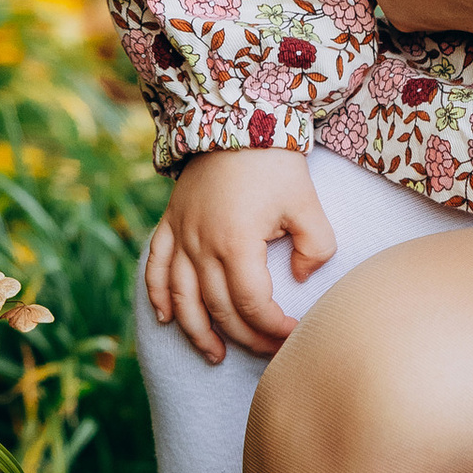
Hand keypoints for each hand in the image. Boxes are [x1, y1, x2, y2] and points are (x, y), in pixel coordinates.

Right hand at [144, 149, 334, 365]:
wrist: (235, 117)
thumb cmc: (275, 162)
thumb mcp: (308, 203)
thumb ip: (317, 246)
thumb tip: (302, 277)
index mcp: (236, 242)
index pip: (252, 304)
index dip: (273, 328)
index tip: (294, 335)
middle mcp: (201, 245)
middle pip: (218, 308)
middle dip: (245, 337)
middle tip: (268, 352)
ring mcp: (181, 236)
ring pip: (181, 298)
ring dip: (197, 331)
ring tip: (215, 355)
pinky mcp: (170, 224)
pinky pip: (155, 268)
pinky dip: (158, 297)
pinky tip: (167, 319)